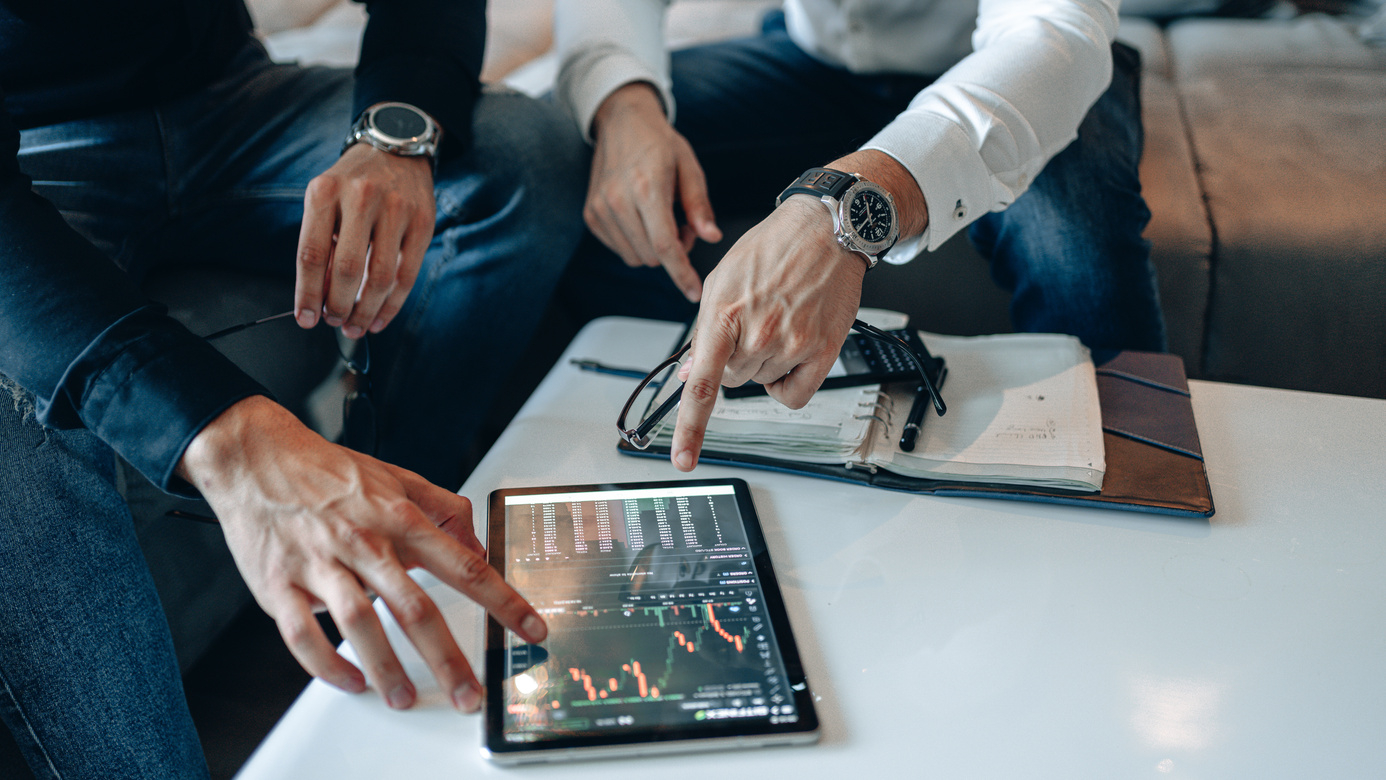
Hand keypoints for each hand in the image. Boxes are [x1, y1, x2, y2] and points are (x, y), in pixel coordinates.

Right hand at [178, 396, 545, 711]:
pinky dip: (327, 664)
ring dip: (386, 669)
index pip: (464, 566)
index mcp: (399, 520)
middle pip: (415, 608)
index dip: (502, 601)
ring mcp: (321, 566)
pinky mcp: (280, 585)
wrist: (257, 458)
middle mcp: (365, 544)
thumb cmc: (328, 472)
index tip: (530, 628)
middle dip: (447, 657)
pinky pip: (303, 635)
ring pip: (360, 625)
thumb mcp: (398, 478)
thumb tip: (477, 541)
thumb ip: (443, 510)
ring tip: (405, 698)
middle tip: (469, 693)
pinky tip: (351, 680)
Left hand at [293, 143, 435, 338]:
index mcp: (325, 191)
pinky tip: (380, 317)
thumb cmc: (352, 183)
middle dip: (337, 306)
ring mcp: (396, 208)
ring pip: (380, 276)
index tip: (305, 318)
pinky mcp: (423, 222)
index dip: (307, 293)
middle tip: (333, 322)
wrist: (394, 148)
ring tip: (356, 325)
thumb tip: (318, 298)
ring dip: (366, 310)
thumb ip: (320, 243)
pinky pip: (407, 274)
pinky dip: (392, 304)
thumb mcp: (325, 200)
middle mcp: (361, 196)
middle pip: (346, 268)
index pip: (311, 253)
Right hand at [586, 82, 722, 301]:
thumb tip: (712, 238)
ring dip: (654, 249)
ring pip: (635, 257)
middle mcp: (618, 201)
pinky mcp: (591, 215)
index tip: (694, 293)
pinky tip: (642, 217)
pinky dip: (636, 242)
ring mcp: (600, 209)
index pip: (665, 246)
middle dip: (673, 251)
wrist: (621, 121)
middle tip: (683, 223)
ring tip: (661, 218)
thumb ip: (700, 206)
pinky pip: (620, 248)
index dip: (682, 274)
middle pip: (652, 256)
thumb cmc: (659, 143)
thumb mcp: (689, 167)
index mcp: (647, 188)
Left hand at [669, 150, 929, 470]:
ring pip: (760, 384)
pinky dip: (788, 383)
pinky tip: (793, 350)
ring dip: (763, 364)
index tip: (683, 459)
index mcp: (724, 314)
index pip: (702, 383)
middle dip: (733, 359)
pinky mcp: (822, 351)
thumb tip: (687, 375)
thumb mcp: (722, 280)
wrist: (826, 230)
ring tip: (777, 321)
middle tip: (752, 322)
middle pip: (730, 381)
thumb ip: (703, 331)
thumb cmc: (773, 249)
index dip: (689, 428)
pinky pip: (793, 394)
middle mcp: (758, 333)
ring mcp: (792, 344)